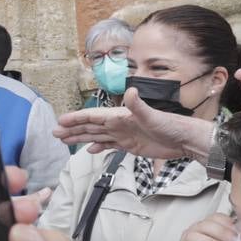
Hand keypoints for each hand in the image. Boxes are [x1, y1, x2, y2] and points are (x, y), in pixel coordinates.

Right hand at [54, 88, 210, 159]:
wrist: (185, 140)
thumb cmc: (171, 125)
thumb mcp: (153, 115)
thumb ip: (139, 105)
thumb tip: (129, 91)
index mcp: (120, 115)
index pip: (93, 116)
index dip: (76, 118)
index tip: (61, 121)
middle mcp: (119, 124)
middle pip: (90, 126)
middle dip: (72, 129)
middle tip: (55, 133)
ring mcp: (123, 134)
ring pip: (96, 136)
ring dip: (81, 137)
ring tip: (64, 141)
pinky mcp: (130, 145)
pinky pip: (108, 146)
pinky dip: (97, 147)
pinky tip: (88, 150)